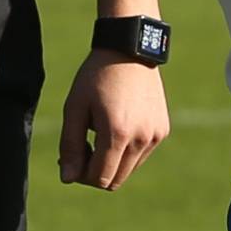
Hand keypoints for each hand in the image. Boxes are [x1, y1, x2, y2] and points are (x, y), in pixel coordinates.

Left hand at [58, 53, 169, 188]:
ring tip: (99, 136)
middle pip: (116, 180)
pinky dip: (127, 150)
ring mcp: (155, 135)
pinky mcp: (162, 130)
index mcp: (117, 134)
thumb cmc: (96, 77)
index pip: (100, 179)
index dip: (81, 175)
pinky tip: (117, 126)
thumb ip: (69, 146)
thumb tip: (68, 179)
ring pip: (129, 169)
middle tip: (83, 147)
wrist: (129, 50)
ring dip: (112, 162)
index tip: (71, 156)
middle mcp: (141, 139)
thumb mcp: (75, 108)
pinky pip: (141, 154)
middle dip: (95, 172)